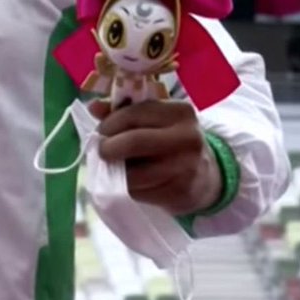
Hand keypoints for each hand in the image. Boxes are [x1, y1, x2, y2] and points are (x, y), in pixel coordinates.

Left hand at [89, 99, 222, 216]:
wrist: (206, 175)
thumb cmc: (171, 140)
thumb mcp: (155, 119)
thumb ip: (123, 111)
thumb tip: (93, 107)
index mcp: (180, 112)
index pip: (133, 114)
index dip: (109, 123)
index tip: (101, 131)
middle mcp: (187, 138)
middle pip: (133, 142)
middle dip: (108, 147)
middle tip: (102, 150)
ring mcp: (185, 168)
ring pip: (133, 173)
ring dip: (114, 171)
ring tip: (114, 166)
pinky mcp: (179, 193)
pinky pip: (139, 192)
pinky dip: (126, 187)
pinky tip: (130, 181)